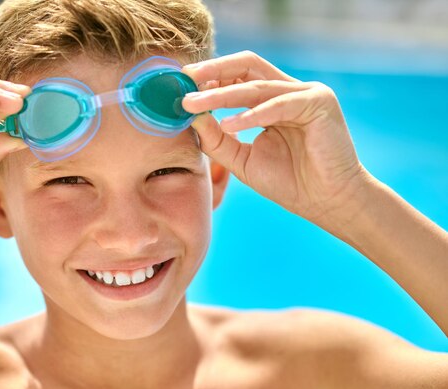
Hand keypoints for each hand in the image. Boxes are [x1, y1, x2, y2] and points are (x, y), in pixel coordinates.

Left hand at [182, 51, 371, 228]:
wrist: (326, 203)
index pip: (238, 77)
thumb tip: (192, 118)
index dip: (210, 77)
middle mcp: (290, 91)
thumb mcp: (242, 160)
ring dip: (222, 94)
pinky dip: (251, 115)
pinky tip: (227, 124)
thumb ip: (217, 140)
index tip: (181, 86)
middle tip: (185, 78)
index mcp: (272, 101)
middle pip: (248, 66)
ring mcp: (307, 93)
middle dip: (214, 70)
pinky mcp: (319, 102)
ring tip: (194, 104)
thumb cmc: (288, 183)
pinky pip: (278, 104)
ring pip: (257, 86)